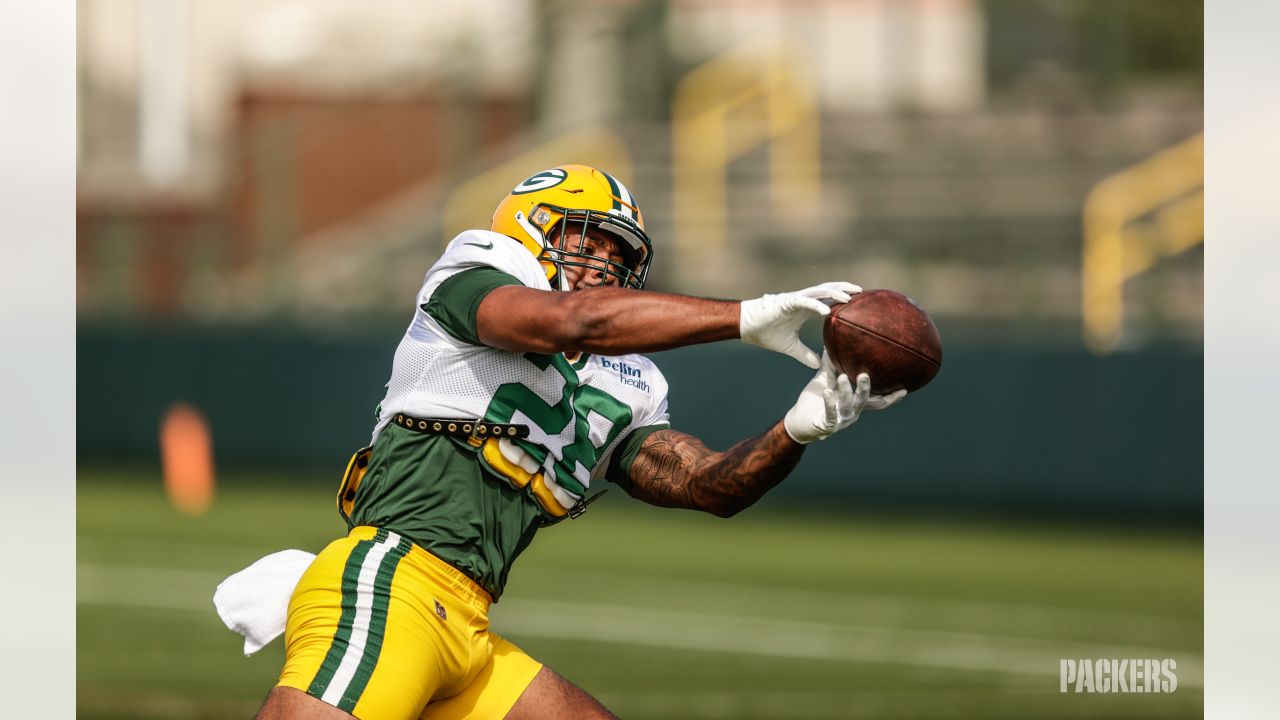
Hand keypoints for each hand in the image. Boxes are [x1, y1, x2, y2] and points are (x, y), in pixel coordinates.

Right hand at [740, 282, 860, 367]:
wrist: (746, 327)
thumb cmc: (765, 333)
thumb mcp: (790, 347)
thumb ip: (805, 354)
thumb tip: (817, 366)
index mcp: (805, 308)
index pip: (828, 300)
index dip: (842, 300)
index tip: (859, 303)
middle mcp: (803, 301)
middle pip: (828, 291)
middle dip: (845, 289)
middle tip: (862, 292)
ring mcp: (795, 299)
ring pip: (819, 292)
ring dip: (835, 294)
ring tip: (849, 297)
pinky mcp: (786, 302)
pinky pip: (804, 302)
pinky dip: (816, 305)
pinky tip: (827, 311)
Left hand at [783, 353, 907, 443]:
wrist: (797, 422)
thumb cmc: (814, 401)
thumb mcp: (825, 380)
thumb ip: (831, 365)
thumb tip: (832, 342)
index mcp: (855, 404)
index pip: (876, 401)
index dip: (890, 397)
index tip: (904, 390)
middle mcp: (852, 413)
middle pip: (865, 402)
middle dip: (866, 389)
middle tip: (865, 374)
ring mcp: (840, 420)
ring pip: (848, 406)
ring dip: (847, 391)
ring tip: (842, 377)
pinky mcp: (826, 425)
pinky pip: (830, 414)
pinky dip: (829, 402)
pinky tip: (827, 392)